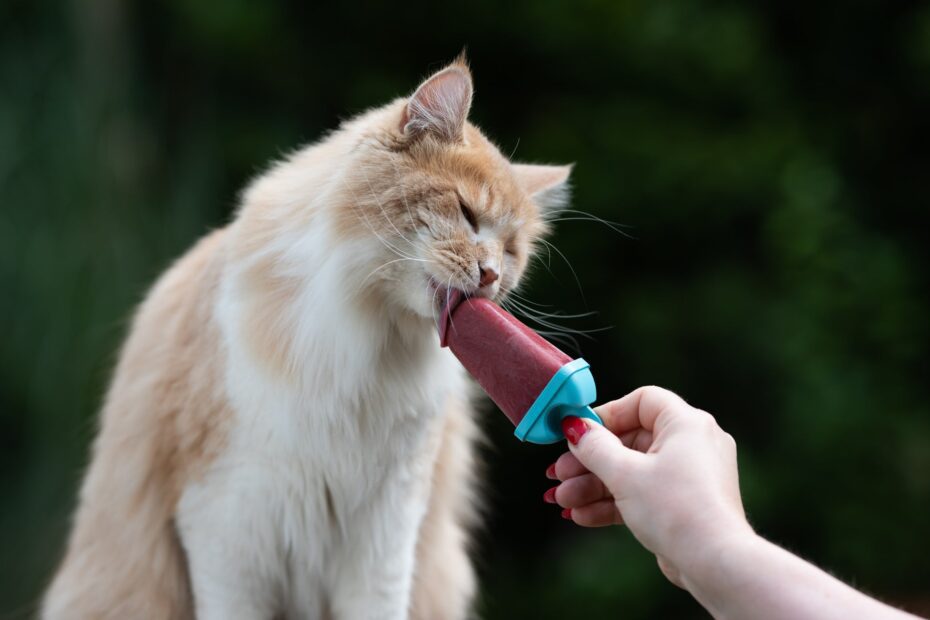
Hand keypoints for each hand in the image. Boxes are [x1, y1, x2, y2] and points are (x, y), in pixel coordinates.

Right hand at [545, 386, 753, 584]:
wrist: (713, 563)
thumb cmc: (675, 509)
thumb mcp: (624, 474)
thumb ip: (594, 447)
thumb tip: (574, 427)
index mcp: (686, 423)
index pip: (642, 402)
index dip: (607, 415)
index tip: (579, 432)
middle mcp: (692, 444)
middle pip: (629, 441)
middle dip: (589, 462)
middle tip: (558, 474)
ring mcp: (689, 476)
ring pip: (632, 471)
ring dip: (594, 486)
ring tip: (562, 501)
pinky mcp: (684, 503)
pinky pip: (643, 493)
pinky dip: (614, 502)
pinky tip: (582, 516)